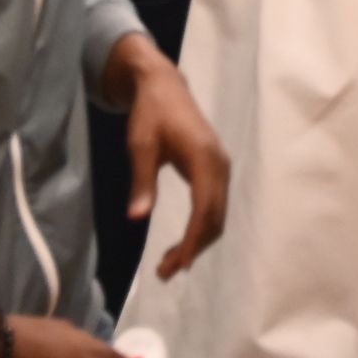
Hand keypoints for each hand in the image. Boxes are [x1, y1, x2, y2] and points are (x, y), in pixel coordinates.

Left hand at [104, 34, 229, 278]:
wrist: (164, 85)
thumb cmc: (150, 113)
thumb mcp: (140, 145)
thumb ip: (142, 181)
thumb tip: (136, 218)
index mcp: (203, 158)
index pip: (204, 209)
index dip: (192, 240)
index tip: (176, 265)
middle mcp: (219, 164)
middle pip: (215, 217)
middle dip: (194, 248)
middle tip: (165, 272)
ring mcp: (221, 165)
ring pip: (218, 214)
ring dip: (198, 241)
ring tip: (171, 262)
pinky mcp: (216, 167)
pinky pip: (215, 204)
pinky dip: (202, 226)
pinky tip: (184, 240)